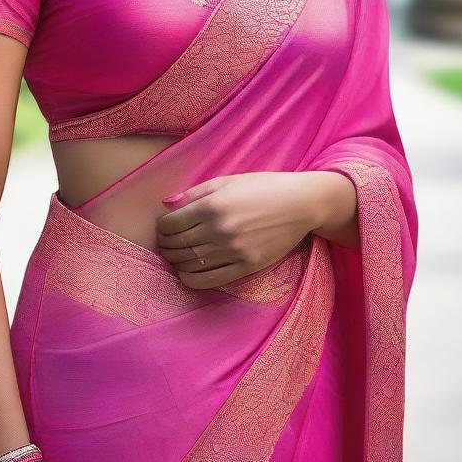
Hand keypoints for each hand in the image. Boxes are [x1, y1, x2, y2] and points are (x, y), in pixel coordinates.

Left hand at [154, 172, 319, 288]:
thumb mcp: (227, 181)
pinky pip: (209, 280)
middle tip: (165, 243)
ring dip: (176, 261)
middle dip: (165, 245)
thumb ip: (194, 193)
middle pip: (177, 245)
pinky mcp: (246, 266)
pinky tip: (186, 273)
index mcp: (212, 205)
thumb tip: (166, 204)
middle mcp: (220, 230)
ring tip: (175, 256)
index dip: (161, 228)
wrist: (300, 204)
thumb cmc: (263, 187)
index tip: (164, 227)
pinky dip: (191, 279)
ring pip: (189, 263)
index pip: (171, 224)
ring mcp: (233, 251)